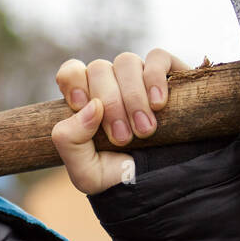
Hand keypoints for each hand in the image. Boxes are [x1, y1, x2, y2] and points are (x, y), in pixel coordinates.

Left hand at [50, 48, 190, 195]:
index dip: (73, 81)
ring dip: (133, 97)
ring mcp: (138, 75)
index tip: (78, 105)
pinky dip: (155, 78)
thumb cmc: (121, 176)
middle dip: (110, 104)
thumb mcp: (86, 172)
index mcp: (86, 101)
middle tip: (123, 138)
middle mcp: (111, 83)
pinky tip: (158, 103)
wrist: (166, 183)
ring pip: (125, 61)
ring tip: (145, 131)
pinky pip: (157, 57)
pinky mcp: (169, 72)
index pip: (71, 72)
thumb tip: (91, 106)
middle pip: (98, 68)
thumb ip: (70, 142)